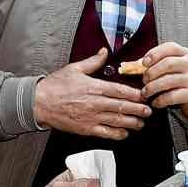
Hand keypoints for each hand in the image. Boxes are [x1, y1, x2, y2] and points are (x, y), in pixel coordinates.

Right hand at [34, 49, 153, 139]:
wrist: (38, 103)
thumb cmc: (55, 86)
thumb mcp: (75, 68)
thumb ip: (93, 61)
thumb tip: (104, 52)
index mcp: (94, 87)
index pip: (120, 91)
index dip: (135, 95)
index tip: (144, 96)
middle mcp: (95, 103)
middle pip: (122, 107)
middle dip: (138, 110)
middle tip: (148, 111)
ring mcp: (91, 117)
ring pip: (117, 121)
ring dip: (132, 123)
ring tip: (141, 123)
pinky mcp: (86, 128)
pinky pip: (106, 133)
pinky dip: (117, 134)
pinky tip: (125, 133)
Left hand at [140, 42, 187, 122]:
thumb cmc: (182, 82)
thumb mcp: (173, 69)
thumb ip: (155, 64)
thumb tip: (132, 65)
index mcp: (187, 54)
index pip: (170, 47)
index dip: (155, 53)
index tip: (143, 63)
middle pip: (168, 63)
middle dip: (151, 72)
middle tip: (143, 80)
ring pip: (168, 81)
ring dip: (152, 88)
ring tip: (145, 93)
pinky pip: (172, 96)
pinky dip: (160, 100)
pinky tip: (155, 102)